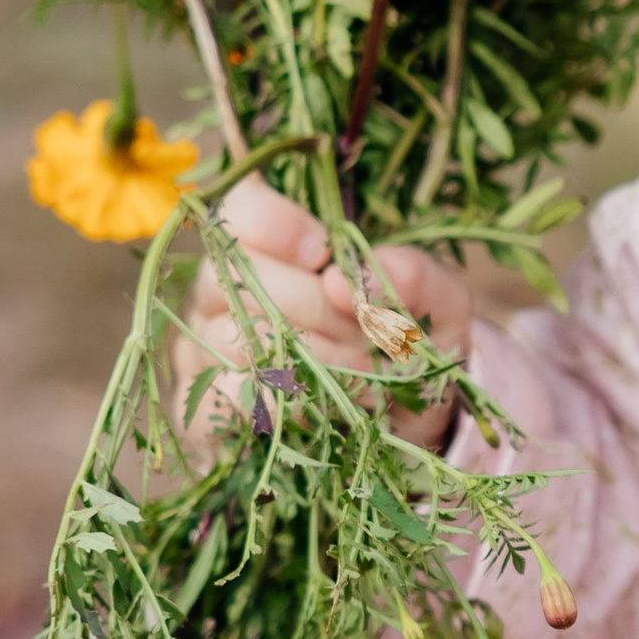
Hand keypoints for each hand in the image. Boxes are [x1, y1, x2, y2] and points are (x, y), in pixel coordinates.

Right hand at [174, 175, 473, 449]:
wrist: (397, 428)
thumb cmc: (405, 348)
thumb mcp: (435, 308)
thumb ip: (416, 277)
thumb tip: (354, 275)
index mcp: (273, 245)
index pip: (240, 209)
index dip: (275, 224)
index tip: (322, 253)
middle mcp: (225, 288)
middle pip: (242, 277)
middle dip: (317, 309)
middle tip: (366, 336)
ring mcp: (206, 345)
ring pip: (237, 337)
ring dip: (312, 362)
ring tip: (362, 379)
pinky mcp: (203, 404)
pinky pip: (226, 394)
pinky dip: (285, 402)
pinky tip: (324, 407)